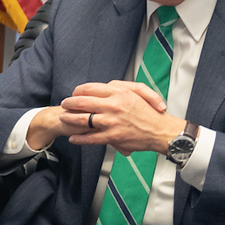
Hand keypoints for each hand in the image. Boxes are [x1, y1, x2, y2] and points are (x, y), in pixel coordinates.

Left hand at [60, 81, 179, 153]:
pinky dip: (79, 138)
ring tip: (63, 118)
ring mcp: (112, 122)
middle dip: (69, 103)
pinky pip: (90, 138)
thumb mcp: (139, 91)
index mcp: (119, 93)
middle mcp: (113, 106)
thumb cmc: (151, 111)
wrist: (161, 130)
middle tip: (63, 104)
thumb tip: (104, 86)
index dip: (78, 91)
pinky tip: (73, 138)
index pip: (90, 88)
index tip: (74, 94)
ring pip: (83, 120)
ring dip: (69, 119)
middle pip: (82, 102)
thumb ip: (120, 87)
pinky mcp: (112, 136)